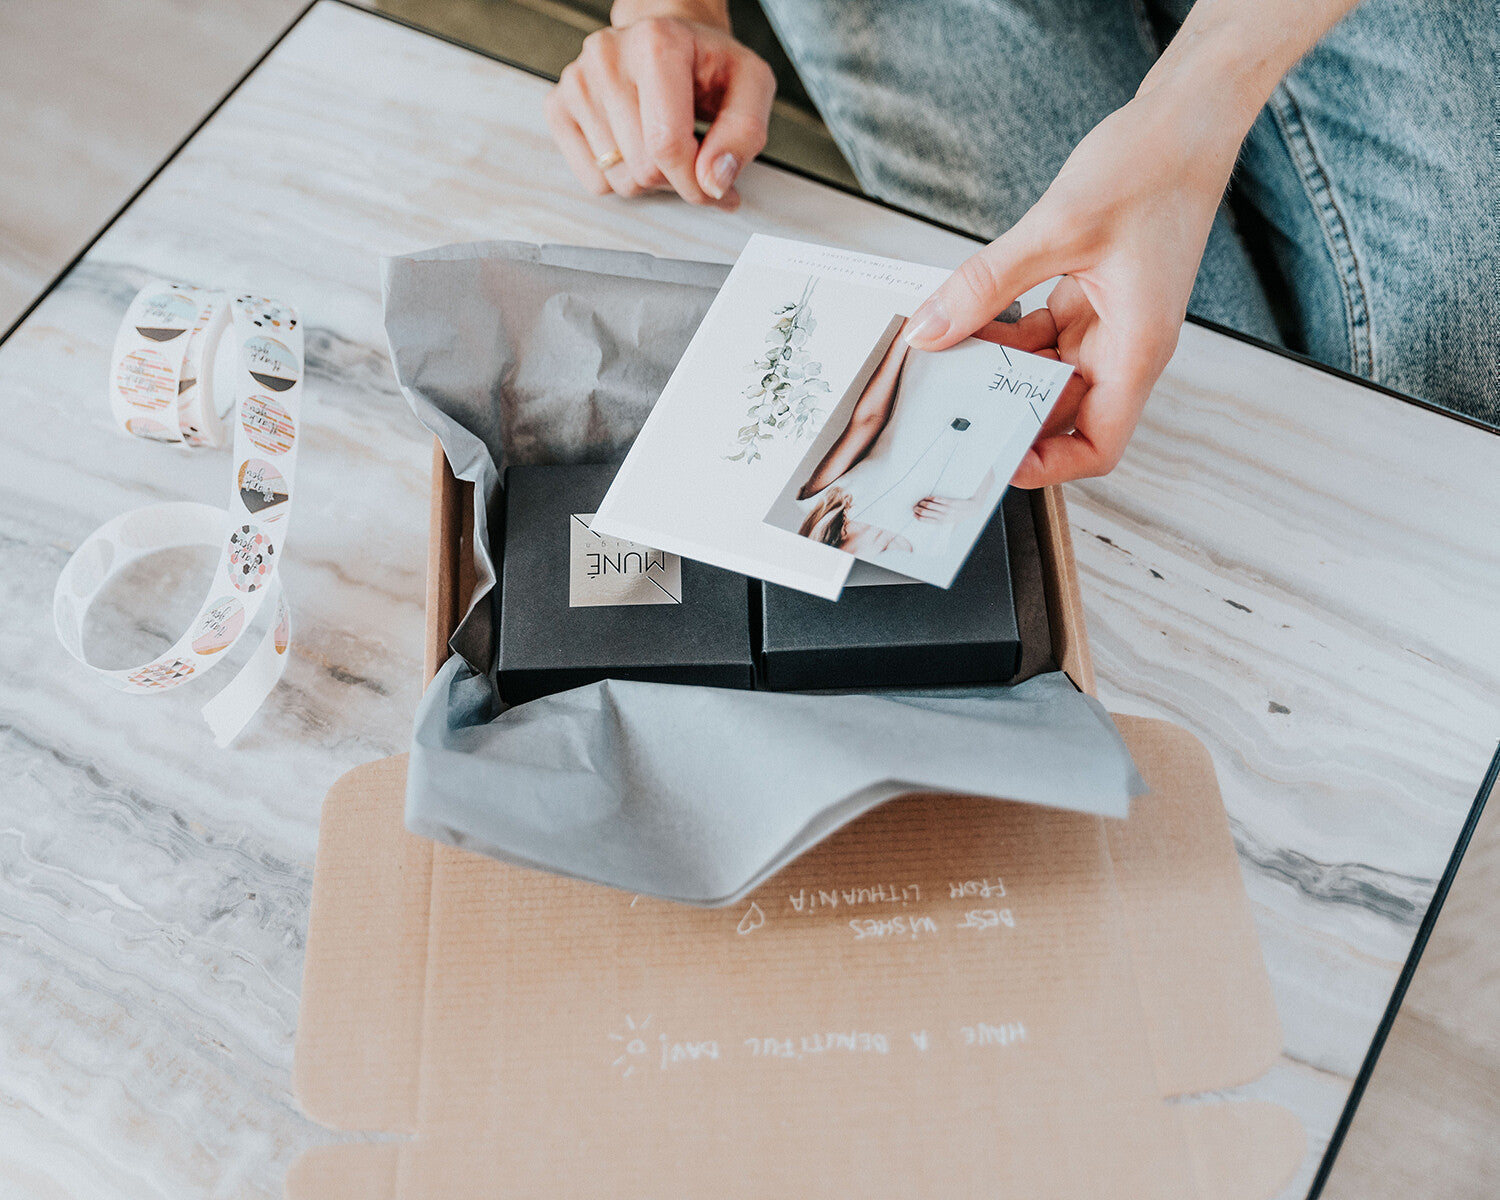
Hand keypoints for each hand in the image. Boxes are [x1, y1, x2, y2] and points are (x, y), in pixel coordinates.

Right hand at [544, 2, 775, 208]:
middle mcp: (608, 57)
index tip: (714, 187)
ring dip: (650, 180)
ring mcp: (577, 81)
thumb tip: (714, 182)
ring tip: (663, 143)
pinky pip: (593, 180)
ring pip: (619, 180)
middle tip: (692, 155)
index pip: (667, 146)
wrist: (668, 40)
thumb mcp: (751, 85)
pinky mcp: (558, 106)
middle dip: (676, 179)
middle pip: (643, 169)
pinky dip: (620, 177)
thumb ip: (743, 134)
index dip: (695, 184)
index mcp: (656, 44)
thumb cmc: (707, 62)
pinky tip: (635, 145)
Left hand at [903, 71, 1259, 486]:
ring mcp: (1107, 325)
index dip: (1047, 464)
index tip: (995, 458)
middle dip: (1004, 411)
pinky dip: (1003, 333)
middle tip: (945, 402)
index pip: (1097, 445)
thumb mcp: (1056, 229)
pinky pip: (1040, 337)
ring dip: (996, 369)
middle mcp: (1125, 347)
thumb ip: (986, 285)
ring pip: (1043, 375)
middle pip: (1061, 414)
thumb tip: (929, 330)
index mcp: (1136, 349)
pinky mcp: (1090, 300)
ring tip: (944, 355)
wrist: (1186, 121)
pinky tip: (965, 316)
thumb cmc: (1150, 169)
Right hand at [912, 494, 978, 523]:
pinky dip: (930, 498)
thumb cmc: (961, 516)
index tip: (914, 513)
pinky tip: (927, 497)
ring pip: (929, 505)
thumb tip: (937, 537)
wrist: (972, 509)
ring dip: (922, 503)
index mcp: (942, 523)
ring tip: (920, 502)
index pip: (925, 520)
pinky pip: (936, 499)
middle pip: (925, 512)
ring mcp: (946, 509)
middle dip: (918, 509)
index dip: (918, 516)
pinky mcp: (949, 502)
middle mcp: (943, 516)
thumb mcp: (952, 525)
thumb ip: (945, 529)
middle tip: (915, 507)